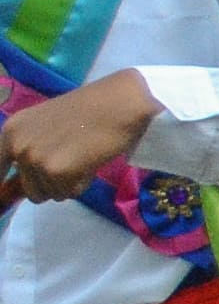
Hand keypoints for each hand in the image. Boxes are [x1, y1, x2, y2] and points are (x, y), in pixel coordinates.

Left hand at [0, 69, 160, 204]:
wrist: (121, 104)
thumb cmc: (91, 110)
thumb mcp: (46, 125)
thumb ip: (29, 150)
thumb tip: (10, 191)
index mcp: (11, 130)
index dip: (3, 191)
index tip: (7, 199)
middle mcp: (17, 146)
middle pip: (29, 189)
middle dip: (51, 183)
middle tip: (71, 161)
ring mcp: (35, 159)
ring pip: (49, 194)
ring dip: (68, 184)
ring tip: (82, 158)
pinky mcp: (57, 172)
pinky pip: (68, 194)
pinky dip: (83, 184)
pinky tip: (90, 162)